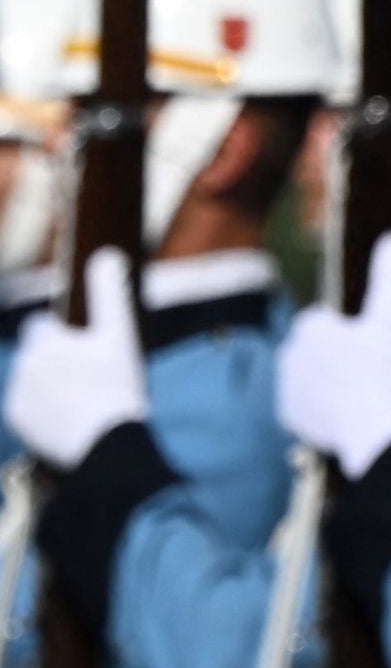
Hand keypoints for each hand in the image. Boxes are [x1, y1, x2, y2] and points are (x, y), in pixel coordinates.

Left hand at [3, 251, 149, 467]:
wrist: (103, 442)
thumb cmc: (115, 386)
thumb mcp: (119, 334)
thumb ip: (110, 293)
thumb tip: (107, 253)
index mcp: (43, 340)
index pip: (39, 327)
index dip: (61, 337)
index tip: (81, 351)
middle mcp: (21, 364)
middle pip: (34, 356)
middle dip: (54, 363)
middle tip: (87, 381)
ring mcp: (15, 392)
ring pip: (30, 382)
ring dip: (48, 387)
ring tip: (80, 401)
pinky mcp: (13, 418)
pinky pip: (25, 408)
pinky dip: (41, 411)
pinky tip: (66, 419)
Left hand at [278, 248, 390, 477]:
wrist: (379, 430)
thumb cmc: (387, 367)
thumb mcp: (389, 314)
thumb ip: (387, 274)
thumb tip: (388, 237)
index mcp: (309, 328)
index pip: (324, 321)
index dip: (348, 331)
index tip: (367, 342)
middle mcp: (288, 355)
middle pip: (315, 349)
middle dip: (336, 354)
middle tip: (368, 367)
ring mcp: (287, 389)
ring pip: (312, 376)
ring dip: (330, 379)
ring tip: (362, 387)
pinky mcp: (289, 418)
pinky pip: (308, 405)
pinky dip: (326, 407)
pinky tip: (350, 409)